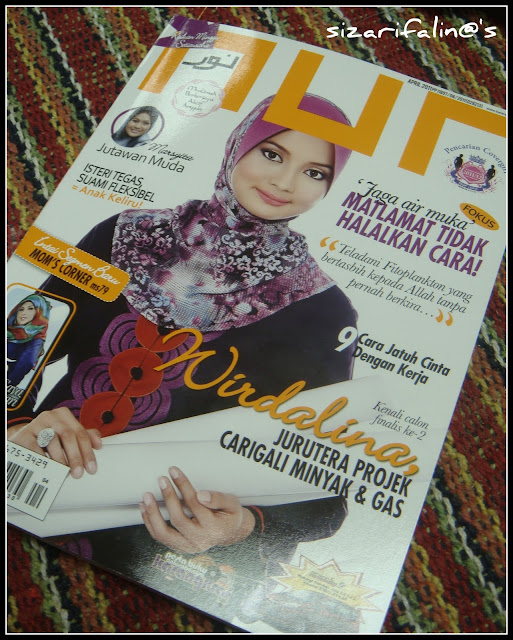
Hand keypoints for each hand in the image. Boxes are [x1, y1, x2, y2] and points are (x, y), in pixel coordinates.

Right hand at [7, 407, 101, 478]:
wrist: (24, 437)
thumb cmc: (49, 436)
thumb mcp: (66, 433)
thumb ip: (84, 436)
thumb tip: (99, 444)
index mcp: (64, 415)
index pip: (81, 433)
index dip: (88, 451)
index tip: (91, 468)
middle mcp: (51, 416)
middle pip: (68, 436)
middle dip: (75, 456)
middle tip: (78, 473)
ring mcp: (36, 424)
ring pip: (52, 441)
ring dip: (60, 459)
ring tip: (64, 472)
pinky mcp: (24, 435)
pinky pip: (35, 448)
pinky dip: (43, 459)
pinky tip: (48, 468)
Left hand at [140, 466, 255, 553]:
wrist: (229, 533)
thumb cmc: (230, 514)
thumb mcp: (232, 504)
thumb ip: (219, 499)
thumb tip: (201, 495)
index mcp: (214, 528)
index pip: (195, 504)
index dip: (183, 486)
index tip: (174, 471)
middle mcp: (199, 540)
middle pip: (178, 519)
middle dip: (168, 497)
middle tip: (162, 479)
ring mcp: (187, 546)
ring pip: (164, 533)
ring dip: (153, 514)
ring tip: (146, 496)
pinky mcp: (178, 546)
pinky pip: (160, 536)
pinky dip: (150, 522)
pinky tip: (145, 508)